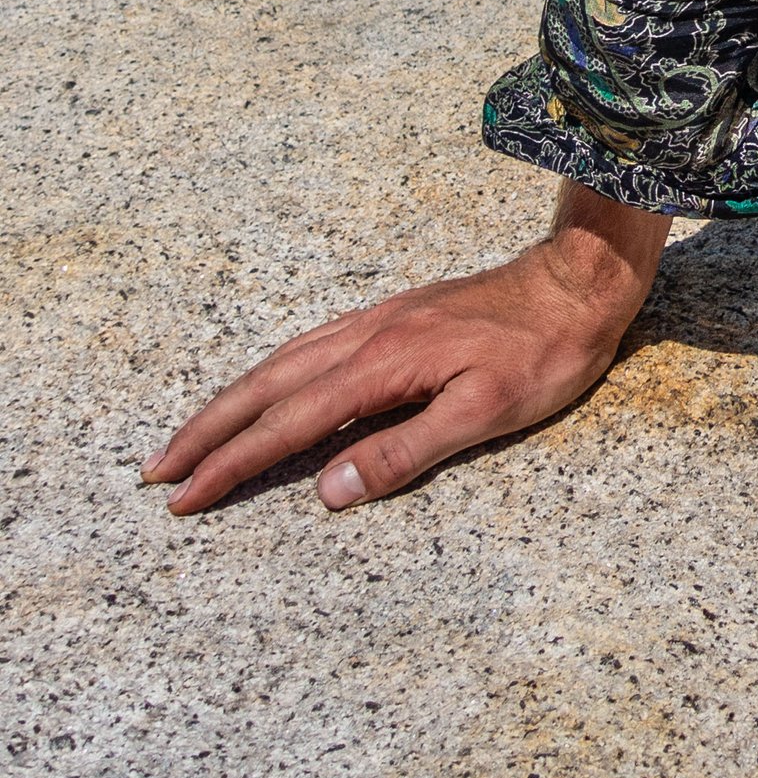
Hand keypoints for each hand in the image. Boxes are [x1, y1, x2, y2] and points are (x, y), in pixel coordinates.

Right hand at [141, 189, 670, 515]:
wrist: (580, 280)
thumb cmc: (544, 352)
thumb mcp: (485, 412)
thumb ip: (406, 451)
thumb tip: (328, 491)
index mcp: (382, 366)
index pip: (287, 425)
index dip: (232, 464)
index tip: (184, 498)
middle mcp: (367, 338)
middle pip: (266, 389)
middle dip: (208, 433)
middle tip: (157, 473)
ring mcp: (378, 322)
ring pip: (281, 363)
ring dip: (230, 401)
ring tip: (192, 435)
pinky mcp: (394, 316)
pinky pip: (309, 345)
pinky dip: (270, 373)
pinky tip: (266, 385)